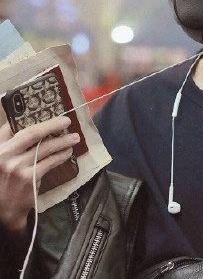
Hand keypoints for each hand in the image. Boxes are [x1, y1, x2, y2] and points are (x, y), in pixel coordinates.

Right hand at [0, 115, 79, 233]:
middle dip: (52, 125)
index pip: (17, 128)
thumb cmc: (2, 178)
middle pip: (33, 134)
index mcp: (0, 148)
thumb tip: (17, 120)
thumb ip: (6, 140)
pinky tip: (67, 153)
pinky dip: (60, 156)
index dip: (36, 120)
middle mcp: (6, 156)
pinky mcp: (29, 179)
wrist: (2, 209)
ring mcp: (18, 168)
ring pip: (45, 149)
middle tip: (67, 121)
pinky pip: (50, 163)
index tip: (52, 114)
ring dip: (62, 142)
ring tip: (74, 138)